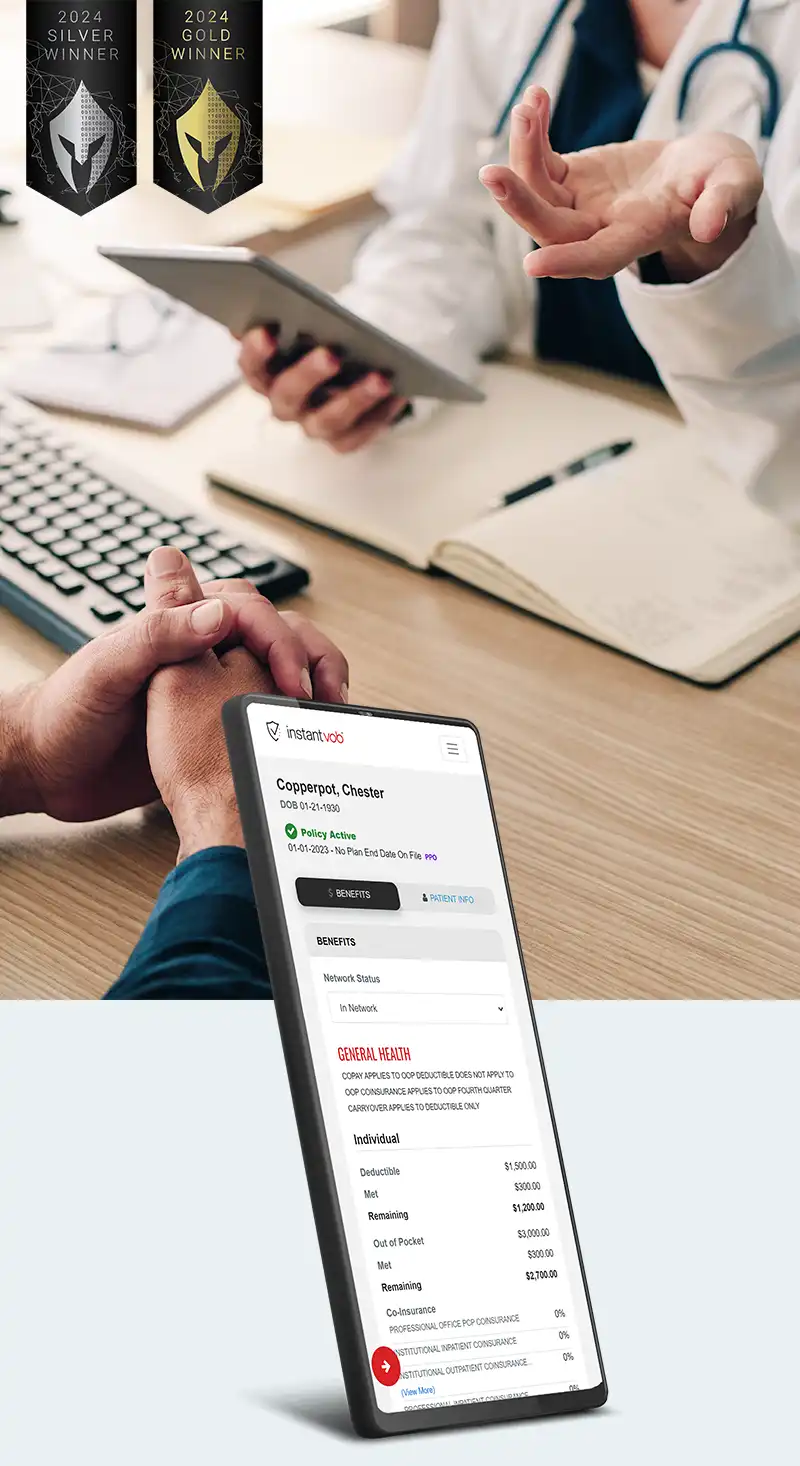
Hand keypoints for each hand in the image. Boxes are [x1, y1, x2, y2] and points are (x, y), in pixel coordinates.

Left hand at [0, 545, 347, 823]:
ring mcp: (211, 686)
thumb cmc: (65, 713)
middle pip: (277, 631)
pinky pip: (266, 712)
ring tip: (330, 714)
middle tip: (324, 699)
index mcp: (176, 623)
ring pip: (279, 669)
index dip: (277, 641)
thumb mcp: (109, 669)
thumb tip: (217, 612)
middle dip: (309, 657)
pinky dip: (294, 720)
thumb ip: (159, 635)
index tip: (289, 682)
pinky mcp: (213, 724)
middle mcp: (200, 649)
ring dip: (310, 683)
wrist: (48, 771)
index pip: (247, 611)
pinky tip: (307, 741)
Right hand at [238, 327, 409, 453]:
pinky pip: (358, 435)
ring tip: (380, 377)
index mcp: (266, 373)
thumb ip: (290, 310)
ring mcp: (313, 425)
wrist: (357, 360)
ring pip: (327, 421)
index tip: (267, 333)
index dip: (255, 352)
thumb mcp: (309, 318)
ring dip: (354, 399)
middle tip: (330, 354)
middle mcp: (285, 404)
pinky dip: (379, 415)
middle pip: (287, 396)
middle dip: (307, 375)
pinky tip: (399, 393)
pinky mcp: (342, 440)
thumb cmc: (326, 335)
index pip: (251, 366)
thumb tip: (274, 293)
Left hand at [479, 86, 762, 283]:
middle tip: (491, 174)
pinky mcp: (571, 178)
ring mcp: (580, 205)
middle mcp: (600, 228)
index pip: (598, 257)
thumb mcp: (733, 187)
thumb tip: (711, 225)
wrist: (701, 174)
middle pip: (551, 226)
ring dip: (523, 150)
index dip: (567, 262)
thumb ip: (723, 203)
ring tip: (529, 105)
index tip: (533, 266)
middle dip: (520, 203)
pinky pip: (541, 159)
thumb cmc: (721, 183)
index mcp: (638, 237)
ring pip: (538, 190)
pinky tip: (535, 98)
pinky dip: (534, 131)